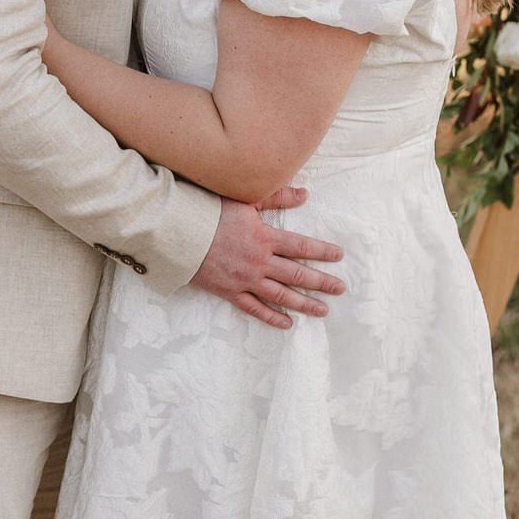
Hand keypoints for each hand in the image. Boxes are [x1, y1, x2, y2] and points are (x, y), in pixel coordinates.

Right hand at [187, 188, 344, 329]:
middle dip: (321, 282)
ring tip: (323, 310)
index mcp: (265, 237)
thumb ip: (277, 198)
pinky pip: (255, 308)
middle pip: (298, 275)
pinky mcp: (229, 292)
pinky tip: (287, 324)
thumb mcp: (245, 199)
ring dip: (304, 304)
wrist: (177, 233)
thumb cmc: (209, 212)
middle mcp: (260, 262)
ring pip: (281, 296)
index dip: (323, 252)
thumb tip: (305, 194)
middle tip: (340, 288)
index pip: (302, 247)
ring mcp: (245, 280)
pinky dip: (272, 317)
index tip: (339, 256)